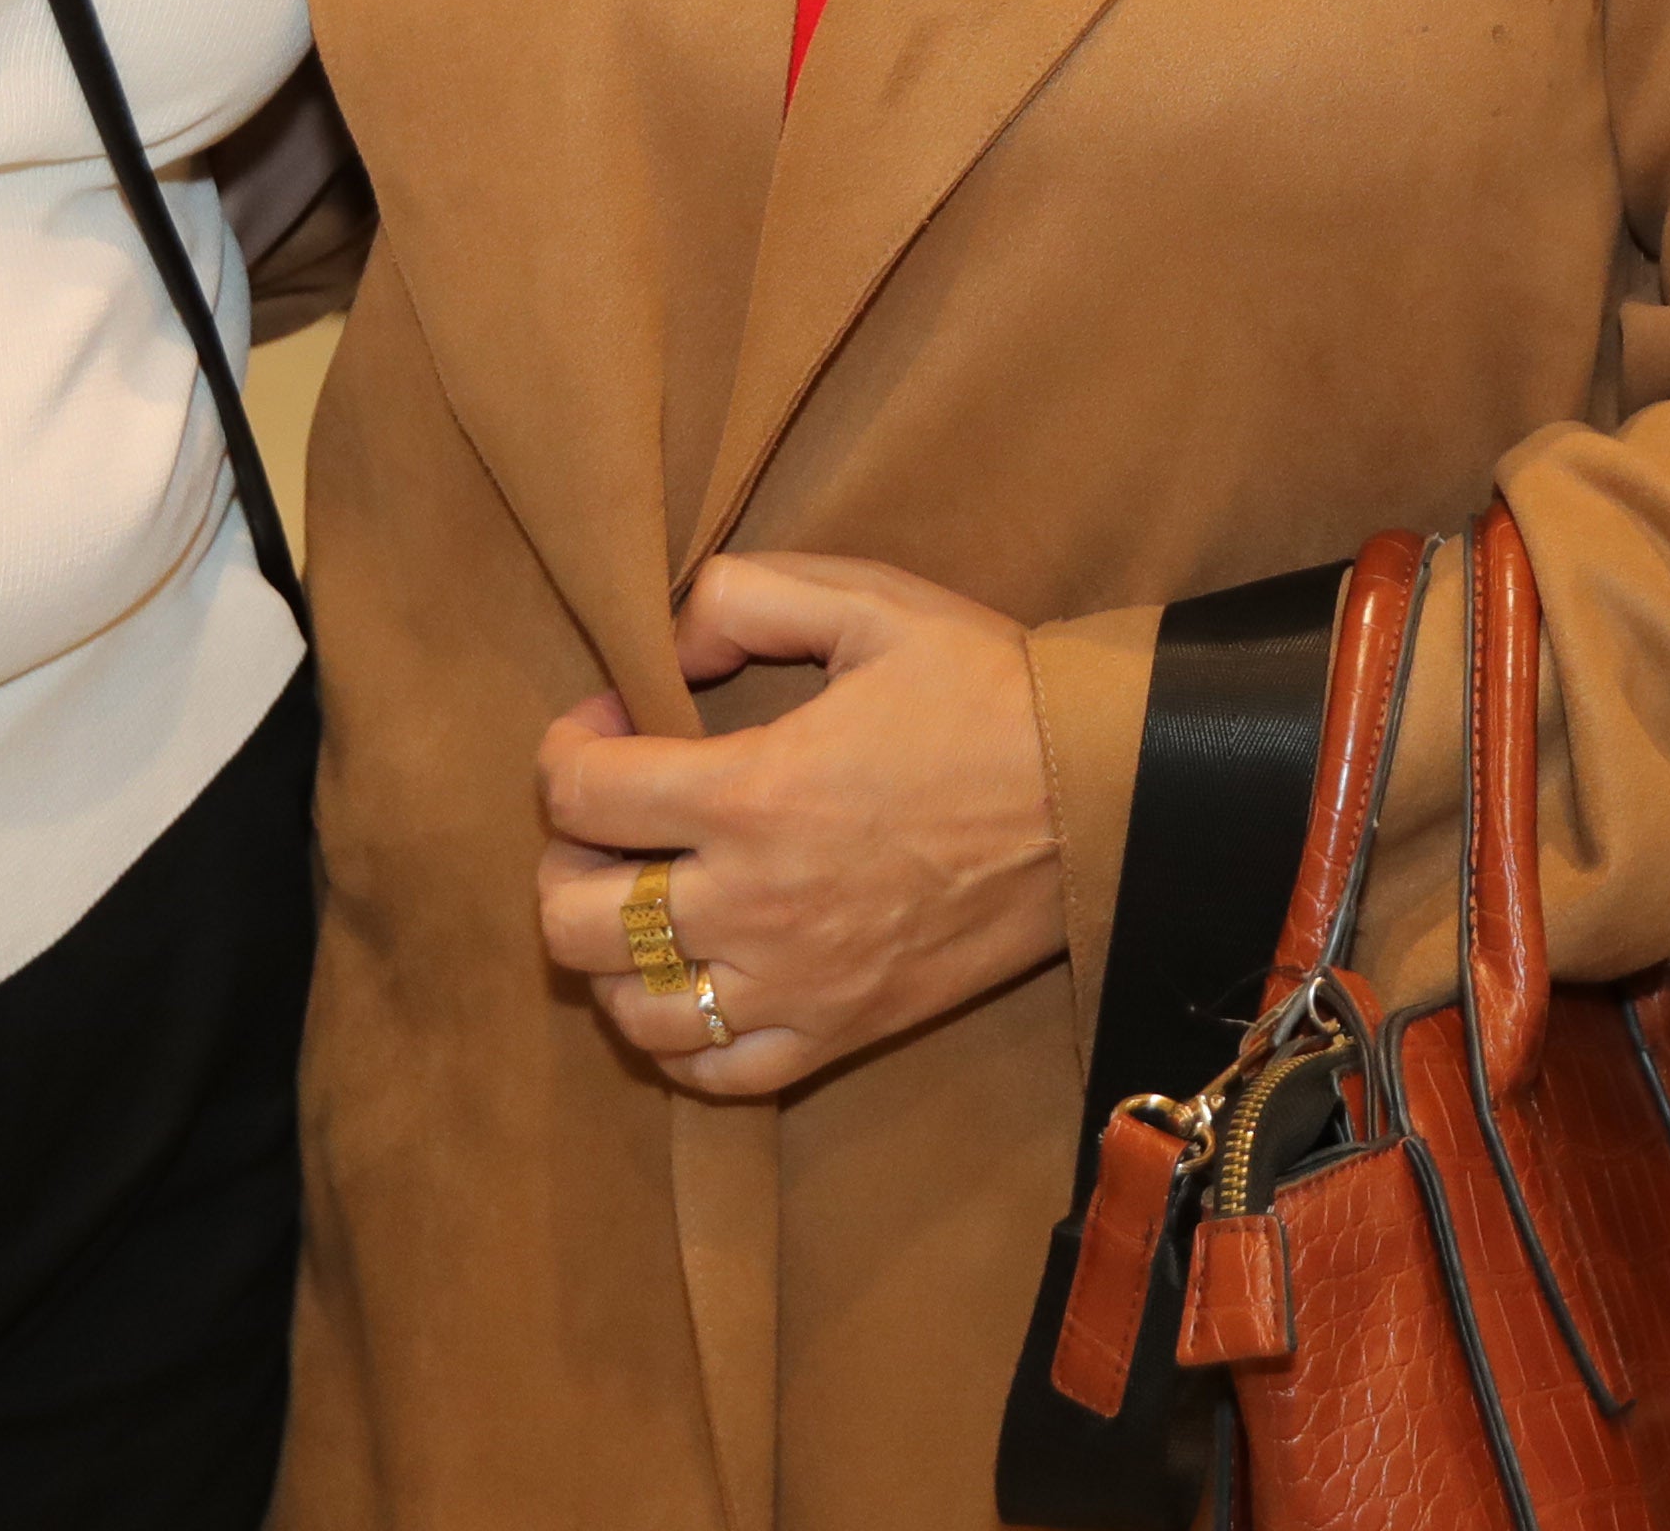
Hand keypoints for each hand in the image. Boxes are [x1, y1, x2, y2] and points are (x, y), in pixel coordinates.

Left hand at [532, 555, 1066, 1098]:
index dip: (567, 747)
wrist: (1103, 797)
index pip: (580, 794)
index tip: (607, 721)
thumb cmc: (989, 693)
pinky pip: (714, 1075)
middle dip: (567, 860)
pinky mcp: (841, 1033)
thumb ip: (744, 595)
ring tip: (649, 900)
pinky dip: (678, 1040)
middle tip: (613, 820)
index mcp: (751, 794)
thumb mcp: (870, 602)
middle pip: (573, 922)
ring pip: (631, 1011)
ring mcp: (796, 985)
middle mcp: (755, 906)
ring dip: (612, 954)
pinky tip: (694, 982)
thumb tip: (666, 638)